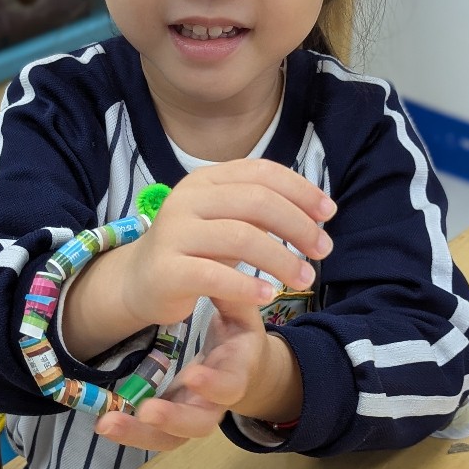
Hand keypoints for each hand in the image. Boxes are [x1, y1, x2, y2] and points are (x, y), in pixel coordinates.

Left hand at [96, 300, 272, 452]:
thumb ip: (233, 297)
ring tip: (107, 424)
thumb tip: (228, 273)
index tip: (192, 375)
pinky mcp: (173, 420)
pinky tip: (104, 424)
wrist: (245, 365)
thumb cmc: (239, 334)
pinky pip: (153, 436)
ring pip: (172, 438)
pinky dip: (129, 434)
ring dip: (140, 434)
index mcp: (236, 371)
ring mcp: (193, 414)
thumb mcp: (241, 313)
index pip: (230, 385)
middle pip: (200, 423)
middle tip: (146, 411)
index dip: (214, 384)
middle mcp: (216, 402)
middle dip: (174, 418)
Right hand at [121, 159, 334, 330]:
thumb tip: (317, 212)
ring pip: (240, 237)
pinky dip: (248, 285)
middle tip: (323, 250)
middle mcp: (188, 199)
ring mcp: (174, 233)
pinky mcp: (167, 270)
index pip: (261, 172)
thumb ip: (262, 211)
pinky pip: (214, 275)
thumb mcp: (227, 221)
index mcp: (206, 180)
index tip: (329, 213)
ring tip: (305, 278)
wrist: (139, 281)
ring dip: (281, 259)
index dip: (300, 190)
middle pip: (256, 202)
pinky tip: (269, 296)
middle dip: (298, 226)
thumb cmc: (194, 249)